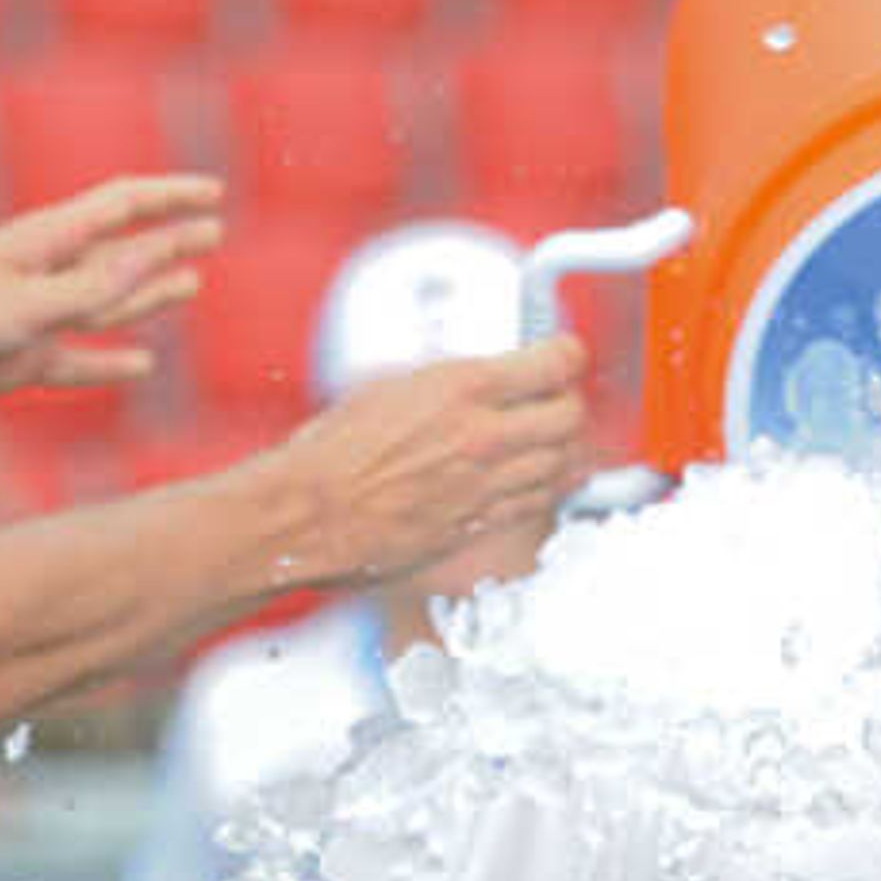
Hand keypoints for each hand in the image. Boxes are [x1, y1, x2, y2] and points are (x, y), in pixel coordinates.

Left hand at [0, 174, 226, 401]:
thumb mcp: (32, 300)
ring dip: (150, 293)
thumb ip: (97, 285)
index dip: (171, 197)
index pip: (123, 206)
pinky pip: (83, 359)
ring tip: (191, 283)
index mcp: (48, 240)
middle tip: (214, 231)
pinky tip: (141, 364)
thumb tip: (158, 256)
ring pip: (110, 302)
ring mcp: (39, 316)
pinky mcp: (25, 357)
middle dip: (169, 241)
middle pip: (123, 252)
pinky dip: (113, 363)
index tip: (214, 194)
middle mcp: (49, 273)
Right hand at [257, 337, 593, 591]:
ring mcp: (487, 484)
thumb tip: (482, 377)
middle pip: (570, 417)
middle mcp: (485, 436)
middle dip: (568, 404)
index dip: (566, 356)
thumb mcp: (393, 385)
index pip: (554, 364)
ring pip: (562, 463)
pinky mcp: (480, 524)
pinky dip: (549, 489)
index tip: (564, 356)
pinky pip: (537, 503)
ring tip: (554, 441)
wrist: (310, 514)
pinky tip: (546, 480)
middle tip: (557, 399)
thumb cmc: (334, 451)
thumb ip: (451, 381)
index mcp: (463, 387)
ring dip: (564, 449)